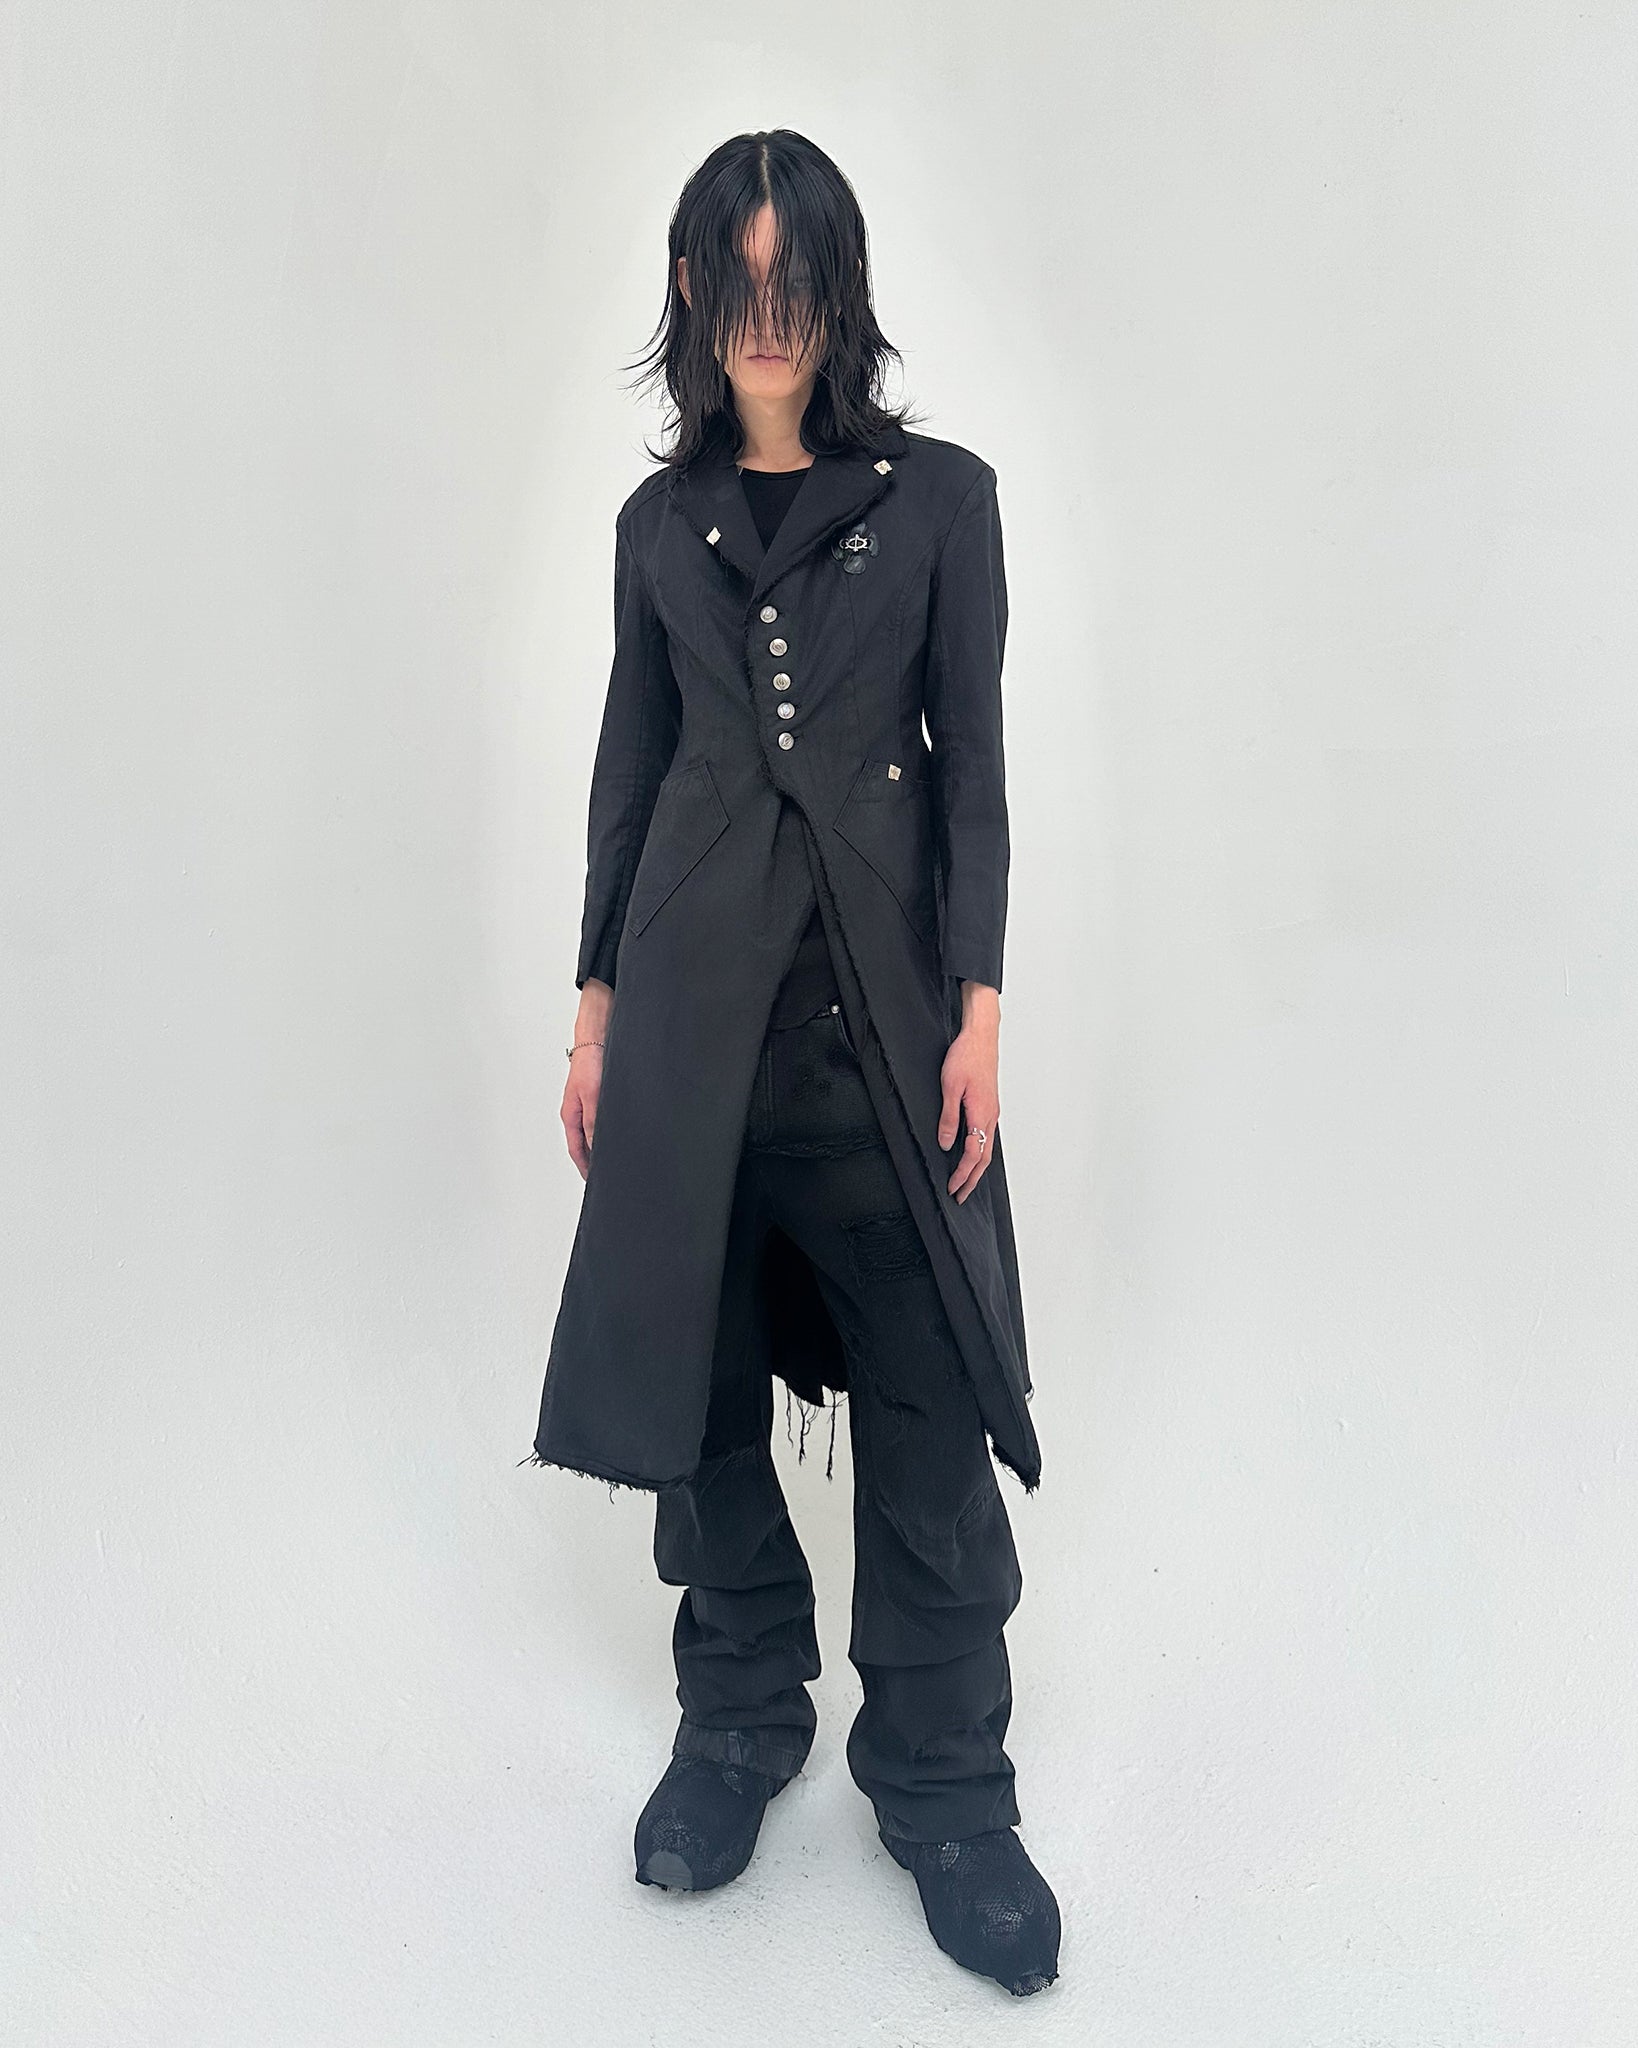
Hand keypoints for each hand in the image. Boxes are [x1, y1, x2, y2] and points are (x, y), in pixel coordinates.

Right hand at [561, 980, 612, 1179]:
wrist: (600, 1030)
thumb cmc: (590, 1058)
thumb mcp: (592, 1096)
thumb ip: (594, 1124)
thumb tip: (598, 1150)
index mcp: (572, 1114)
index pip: (578, 1150)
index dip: (587, 1168)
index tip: (597, 1183)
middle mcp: (582, 1110)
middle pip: (588, 1142)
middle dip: (599, 1159)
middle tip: (614, 1173)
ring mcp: (594, 1101)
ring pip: (601, 1129)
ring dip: (610, 1142)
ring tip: (625, 1156)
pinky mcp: (606, 1092)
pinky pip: (611, 1116)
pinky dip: (618, 1126)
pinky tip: (630, 1130)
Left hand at [938, 981, 1000, 1202]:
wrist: (982, 1036)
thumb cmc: (966, 1056)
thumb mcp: (950, 1087)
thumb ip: (949, 1117)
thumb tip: (946, 1144)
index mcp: (981, 1114)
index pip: (974, 1154)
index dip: (962, 1174)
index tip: (952, 1187)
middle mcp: (990, 1117)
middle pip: (984, 1158)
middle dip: (972, 1179)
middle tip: (960, 1196)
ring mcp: (992, 1111)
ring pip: (988, 1148)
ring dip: (977, 1168)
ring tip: (966, 1182)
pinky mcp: (989, 1105)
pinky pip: (987, 1136)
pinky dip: (981, 1152)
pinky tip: (972, 1154)